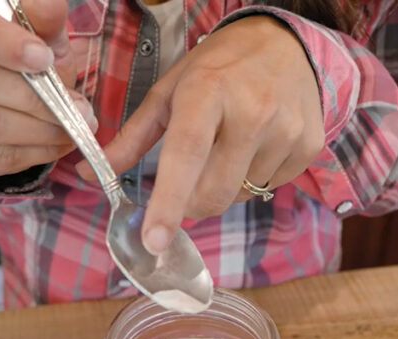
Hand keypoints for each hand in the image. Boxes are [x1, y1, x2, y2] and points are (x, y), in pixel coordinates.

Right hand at [0, 0, 96, 176]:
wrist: (3, 87)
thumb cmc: (22, 49)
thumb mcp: (39, 28)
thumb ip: (44, 16)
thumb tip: (49, 5)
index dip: (4, 44)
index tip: (45, 59)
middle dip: (35, 99)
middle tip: (77, 108)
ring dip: (36, 132)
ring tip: (70, 129)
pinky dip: (28, 155)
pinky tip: (53, 145)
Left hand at [79, 16, 323, 253]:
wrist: (285, 41)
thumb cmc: (219, 67)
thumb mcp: (170, 90)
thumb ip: (132, 137)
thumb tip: (89, 173)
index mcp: (208, 92)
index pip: (185, 155)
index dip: (167, 202)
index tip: (154, 239)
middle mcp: (252, 110)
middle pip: (213, 193)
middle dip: (191, 202)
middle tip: (188, 178)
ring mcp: (286, 130)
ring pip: (240, 195)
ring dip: (225, 186)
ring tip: (230, 145)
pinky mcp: (308, 146)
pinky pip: (269, 188)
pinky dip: (254, 178)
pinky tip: (256, 145)